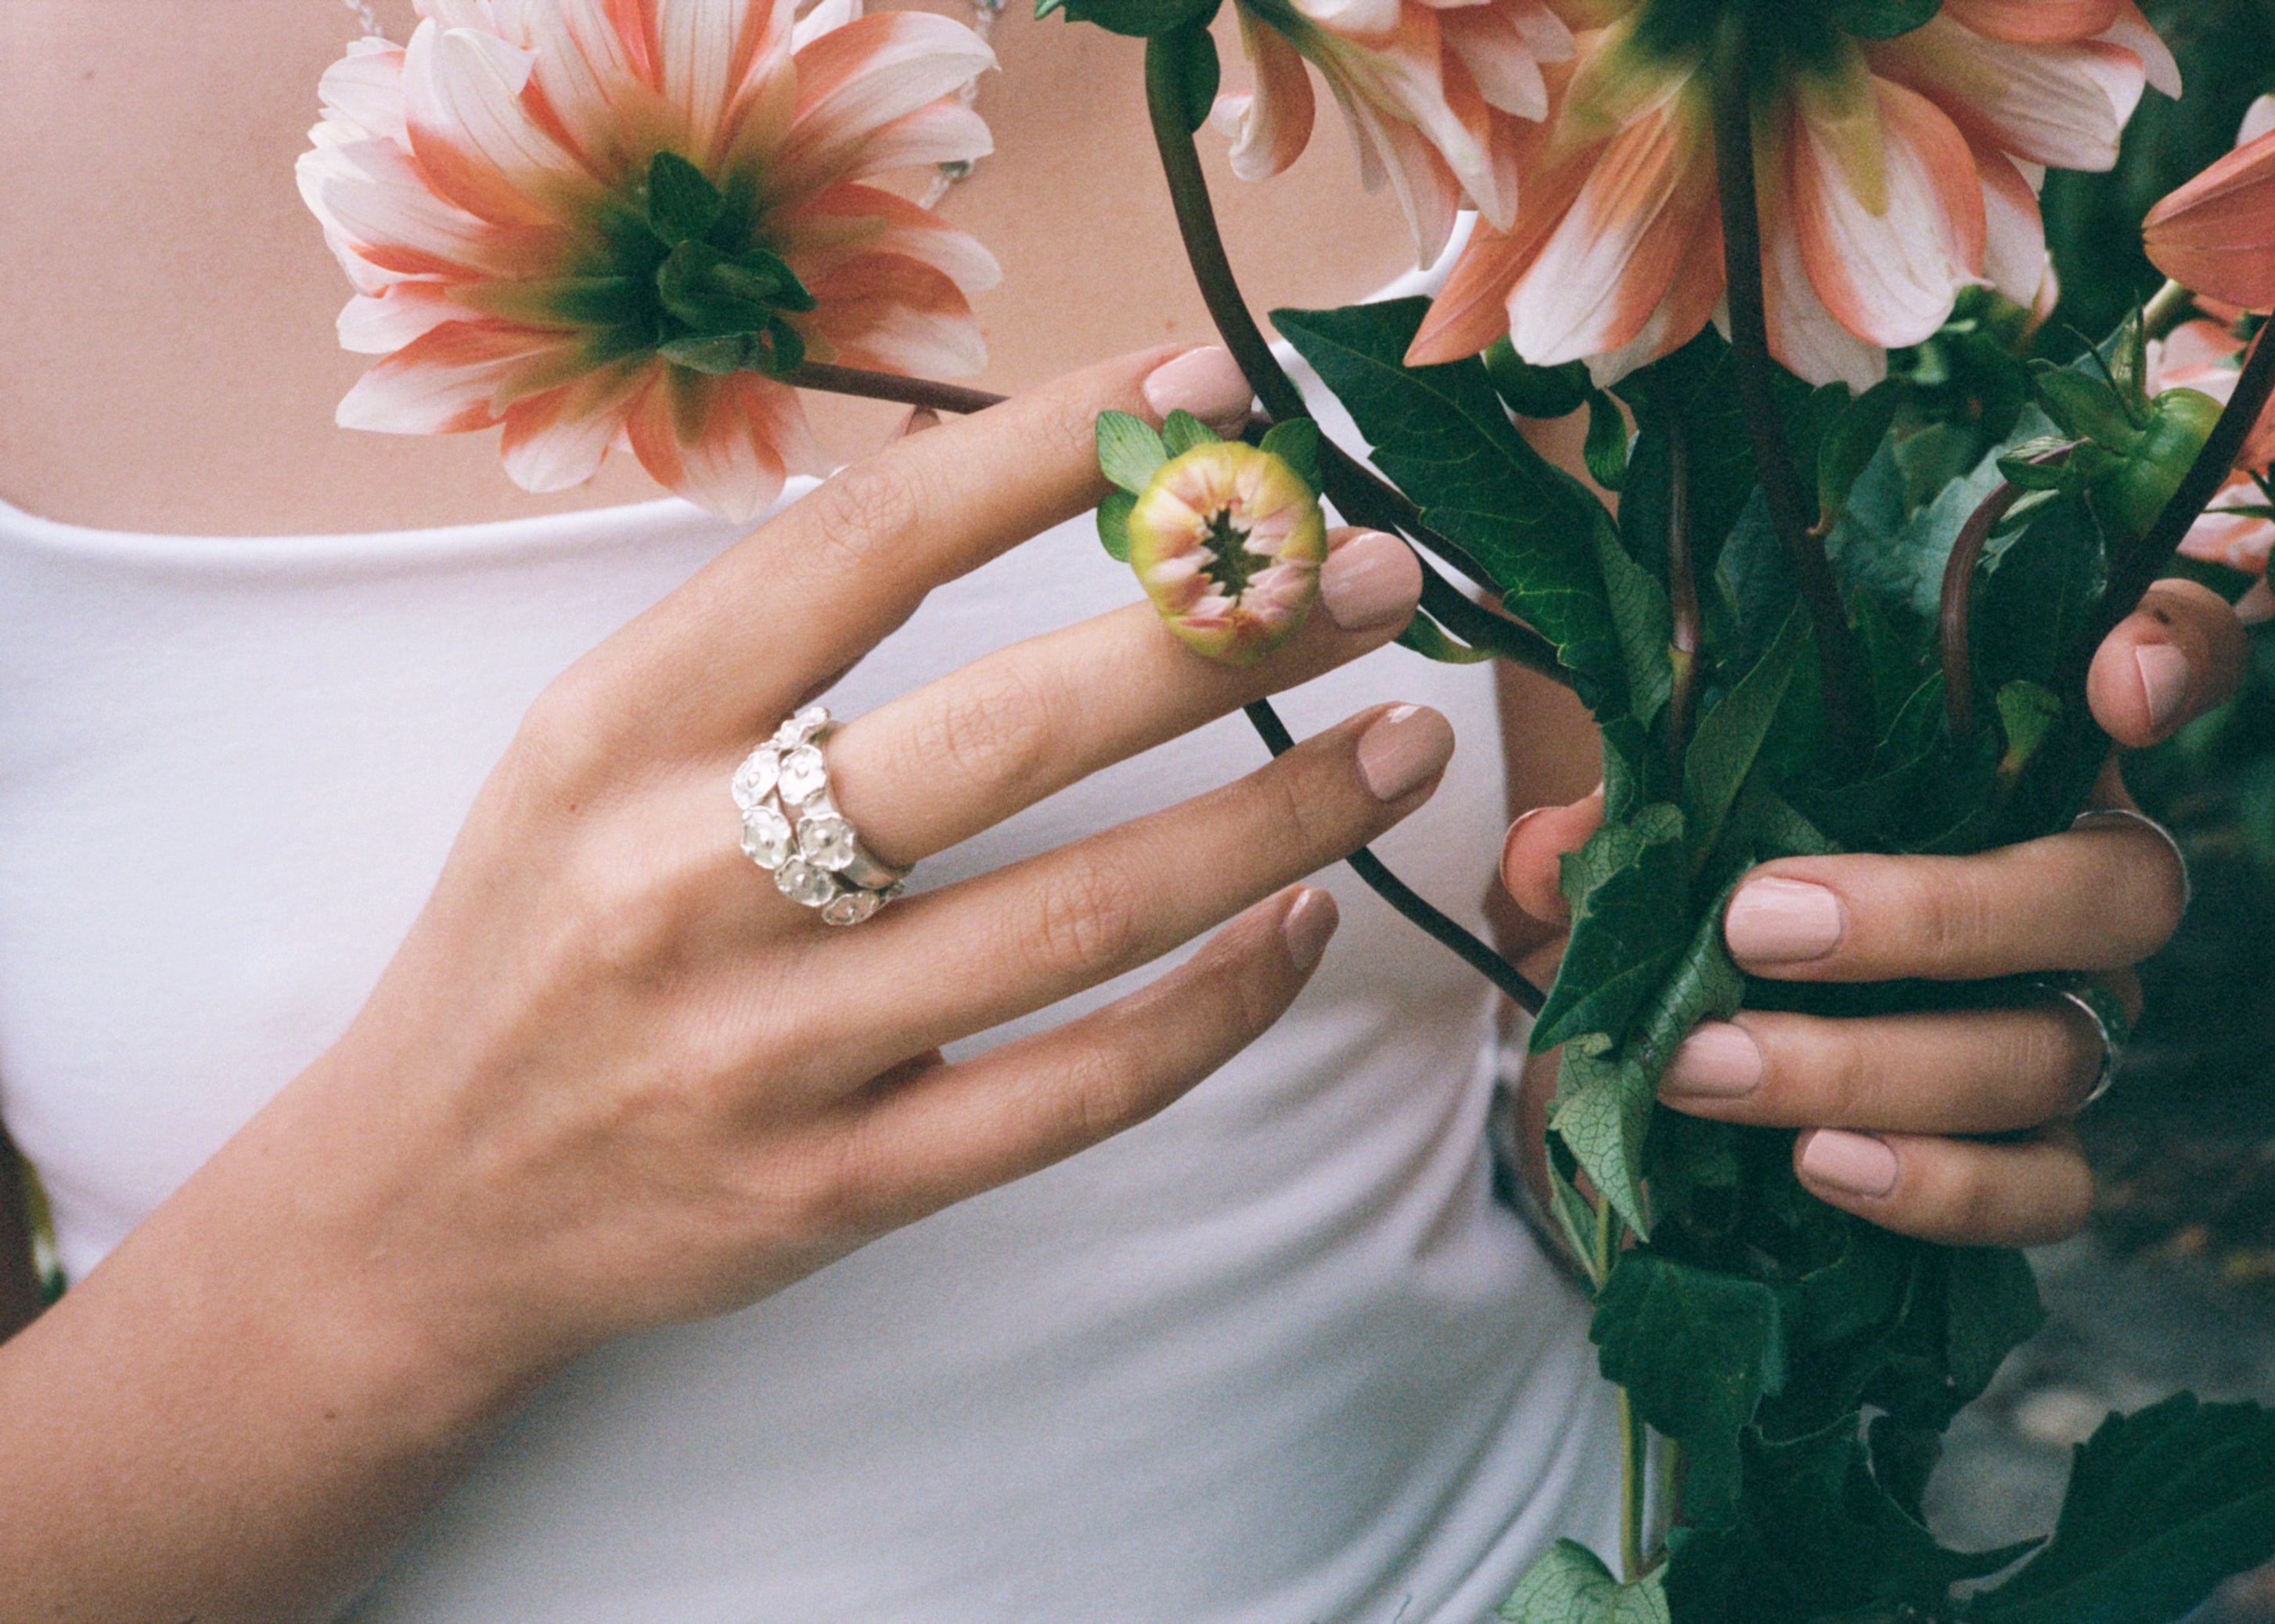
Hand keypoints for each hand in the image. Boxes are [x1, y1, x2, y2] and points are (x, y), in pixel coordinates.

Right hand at [167, 347, 1440, 1380]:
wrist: (427, 1205)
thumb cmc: (541, 932)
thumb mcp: (589, 745)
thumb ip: (768, 639)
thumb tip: (1015, 486)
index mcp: (619, 728)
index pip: (864, 545)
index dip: (1046, 446)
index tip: (1205, 381)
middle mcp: (689, 879)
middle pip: (1011, 731)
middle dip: (1218, 632)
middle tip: (1376, 574)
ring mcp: (773, 1049)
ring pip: (1080, 916)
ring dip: (1276, 820)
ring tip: (1403, 744)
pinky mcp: (841, 1186)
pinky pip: (1075, 1091)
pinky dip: (1215, 1009)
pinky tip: (1304, 929)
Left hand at [1498, 580, 2245, 1247]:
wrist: (1709, 1045)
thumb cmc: (1711, 884)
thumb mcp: (1664, 826)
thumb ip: (1622, 818)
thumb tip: (1551, 859)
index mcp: (2011, 757)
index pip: (2163, 666)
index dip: (2172, 659)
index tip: (2112, 680)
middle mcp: (2077, 884)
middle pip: (2113, 894)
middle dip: (1933, 915)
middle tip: (1755, 924)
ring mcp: (2075, 1023)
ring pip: (2053, 1052)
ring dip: (1871, 1066)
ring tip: (1708, 1067)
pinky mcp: (2041, 1153)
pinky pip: (2047, 1190)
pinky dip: (1939, 1188)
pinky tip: (1823, 1167)